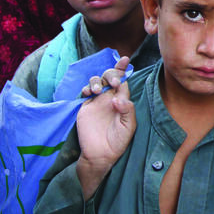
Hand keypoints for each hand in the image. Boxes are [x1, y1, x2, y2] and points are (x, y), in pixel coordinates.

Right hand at [76, 57, 135, 199]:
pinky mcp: (86, 106)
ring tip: (97, 91)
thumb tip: (117, 97)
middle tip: (113, 83)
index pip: (123, 81)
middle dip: (111, 74)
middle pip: (110, 77)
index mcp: (122, 100)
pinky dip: (86, 88)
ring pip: (96, 81)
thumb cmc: (118, 141)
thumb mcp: (128, 126)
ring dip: (97, 81)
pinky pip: (85, 91)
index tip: (125, 59)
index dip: (123, 69)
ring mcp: (97, 101)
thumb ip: (126, 110)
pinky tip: (89, 93)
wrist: (100, 154)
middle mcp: (110, 97)